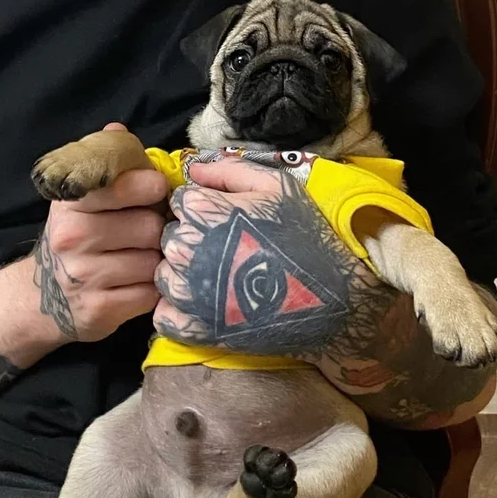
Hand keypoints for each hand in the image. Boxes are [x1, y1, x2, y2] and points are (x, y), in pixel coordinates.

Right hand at [34, 124, 165, 342]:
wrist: (40, 299)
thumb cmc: (73, 239)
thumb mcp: (79, 198)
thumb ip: (102, 163)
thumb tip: (118, 131)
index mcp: (70, 203)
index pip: (124, 185)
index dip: (151, 186)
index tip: (154, 191)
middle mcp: (72, 238)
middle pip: (149, 226)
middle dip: (158, 228)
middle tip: (152, 231)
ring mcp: (85, 277)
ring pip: (153, 261)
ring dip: (158, 260)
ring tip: (145, 256)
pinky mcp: (100, 311)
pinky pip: (151, 294)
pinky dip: (153, 288)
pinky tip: (140, 283)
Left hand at [153, 158, 375, 356]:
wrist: (333, 301)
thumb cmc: (306, 236)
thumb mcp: (277, 188)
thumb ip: (230, 171)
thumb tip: (195, 167)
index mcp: (203, 211)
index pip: (179, 202)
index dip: (201, 208)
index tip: (225, 220)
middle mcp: (187, 250)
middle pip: (168, 237)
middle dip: (191, 240)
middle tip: (226, 250)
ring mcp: (187, 293)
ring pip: (163, 275)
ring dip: (183, 275)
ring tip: (220, 279)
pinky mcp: (193, 330)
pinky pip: (165, 315)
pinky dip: (180, 312)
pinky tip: (209, 306)